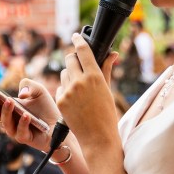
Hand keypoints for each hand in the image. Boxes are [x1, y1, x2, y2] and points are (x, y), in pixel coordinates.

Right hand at [0, 79, 57, 147]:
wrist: (59, 125)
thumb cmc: (45, 108)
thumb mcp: (38, 90)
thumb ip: (29, 84)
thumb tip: (21, 94)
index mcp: (6, 105)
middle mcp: (7, 118)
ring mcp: (14, 129)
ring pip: (5, 122)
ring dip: (6, 111)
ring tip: (9, 101)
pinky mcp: (24, 138)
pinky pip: (20, 131)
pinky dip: (23, 123)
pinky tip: (26, 115)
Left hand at [57, 33, 121, 152]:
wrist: (98, 137)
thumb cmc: (106, 114)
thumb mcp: (108, 89)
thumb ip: (106, 69)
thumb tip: (113, 53)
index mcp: (94, 76)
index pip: (83, 50)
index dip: (78, 40)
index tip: (76, 36)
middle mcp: (79, 81)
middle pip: (70, 58)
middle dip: (74, 59)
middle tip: (79, 64)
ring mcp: (68, 91)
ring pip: (64, 73)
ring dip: (70, 75)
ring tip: (80, 88)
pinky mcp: (60, 101)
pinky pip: (60, 87)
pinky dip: (66, 90)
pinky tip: (75, 100)